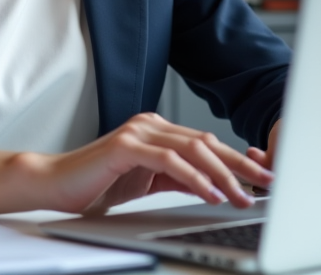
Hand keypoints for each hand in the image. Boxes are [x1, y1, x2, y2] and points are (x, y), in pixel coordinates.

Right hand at [31, 113, 273, 214]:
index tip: (261, 179)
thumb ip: (179, 179)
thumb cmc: (97, 184)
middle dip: (240, 165)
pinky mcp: (125, 146)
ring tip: (242, 195)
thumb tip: (215, 185)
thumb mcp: (148, 182)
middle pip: (207, 142)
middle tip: (266, 184)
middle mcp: (151, 124)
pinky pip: (169, 161)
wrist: (55, 184)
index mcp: (157, 130)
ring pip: (193, 149)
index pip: (206, 143)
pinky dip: (194, 177)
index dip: (237, 161)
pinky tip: (210, 192)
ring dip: (222, 174)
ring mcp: (138, 131)